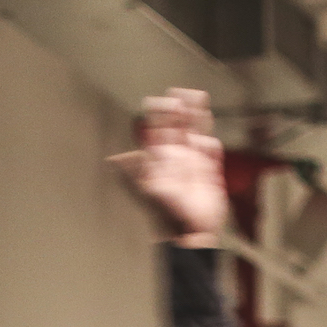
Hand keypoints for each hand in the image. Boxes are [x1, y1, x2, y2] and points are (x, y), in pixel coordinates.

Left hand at [110, 87, 227, 244]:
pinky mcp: (210, 174)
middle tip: (180, 92)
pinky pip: (212, 153)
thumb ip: (132, 174)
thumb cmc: (166, 214)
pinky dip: (210, 145)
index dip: (157, 114)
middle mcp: (176, 159)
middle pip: (177, 126)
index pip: (157, 130)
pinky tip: (206, 142)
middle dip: (179, 108)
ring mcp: (193, 165)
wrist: (189, 233)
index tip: (158, 101)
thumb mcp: (147, 192)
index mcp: (160, 159)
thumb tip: (114, 159)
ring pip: (196, 133)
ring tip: (199, 97)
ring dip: (197, 116)